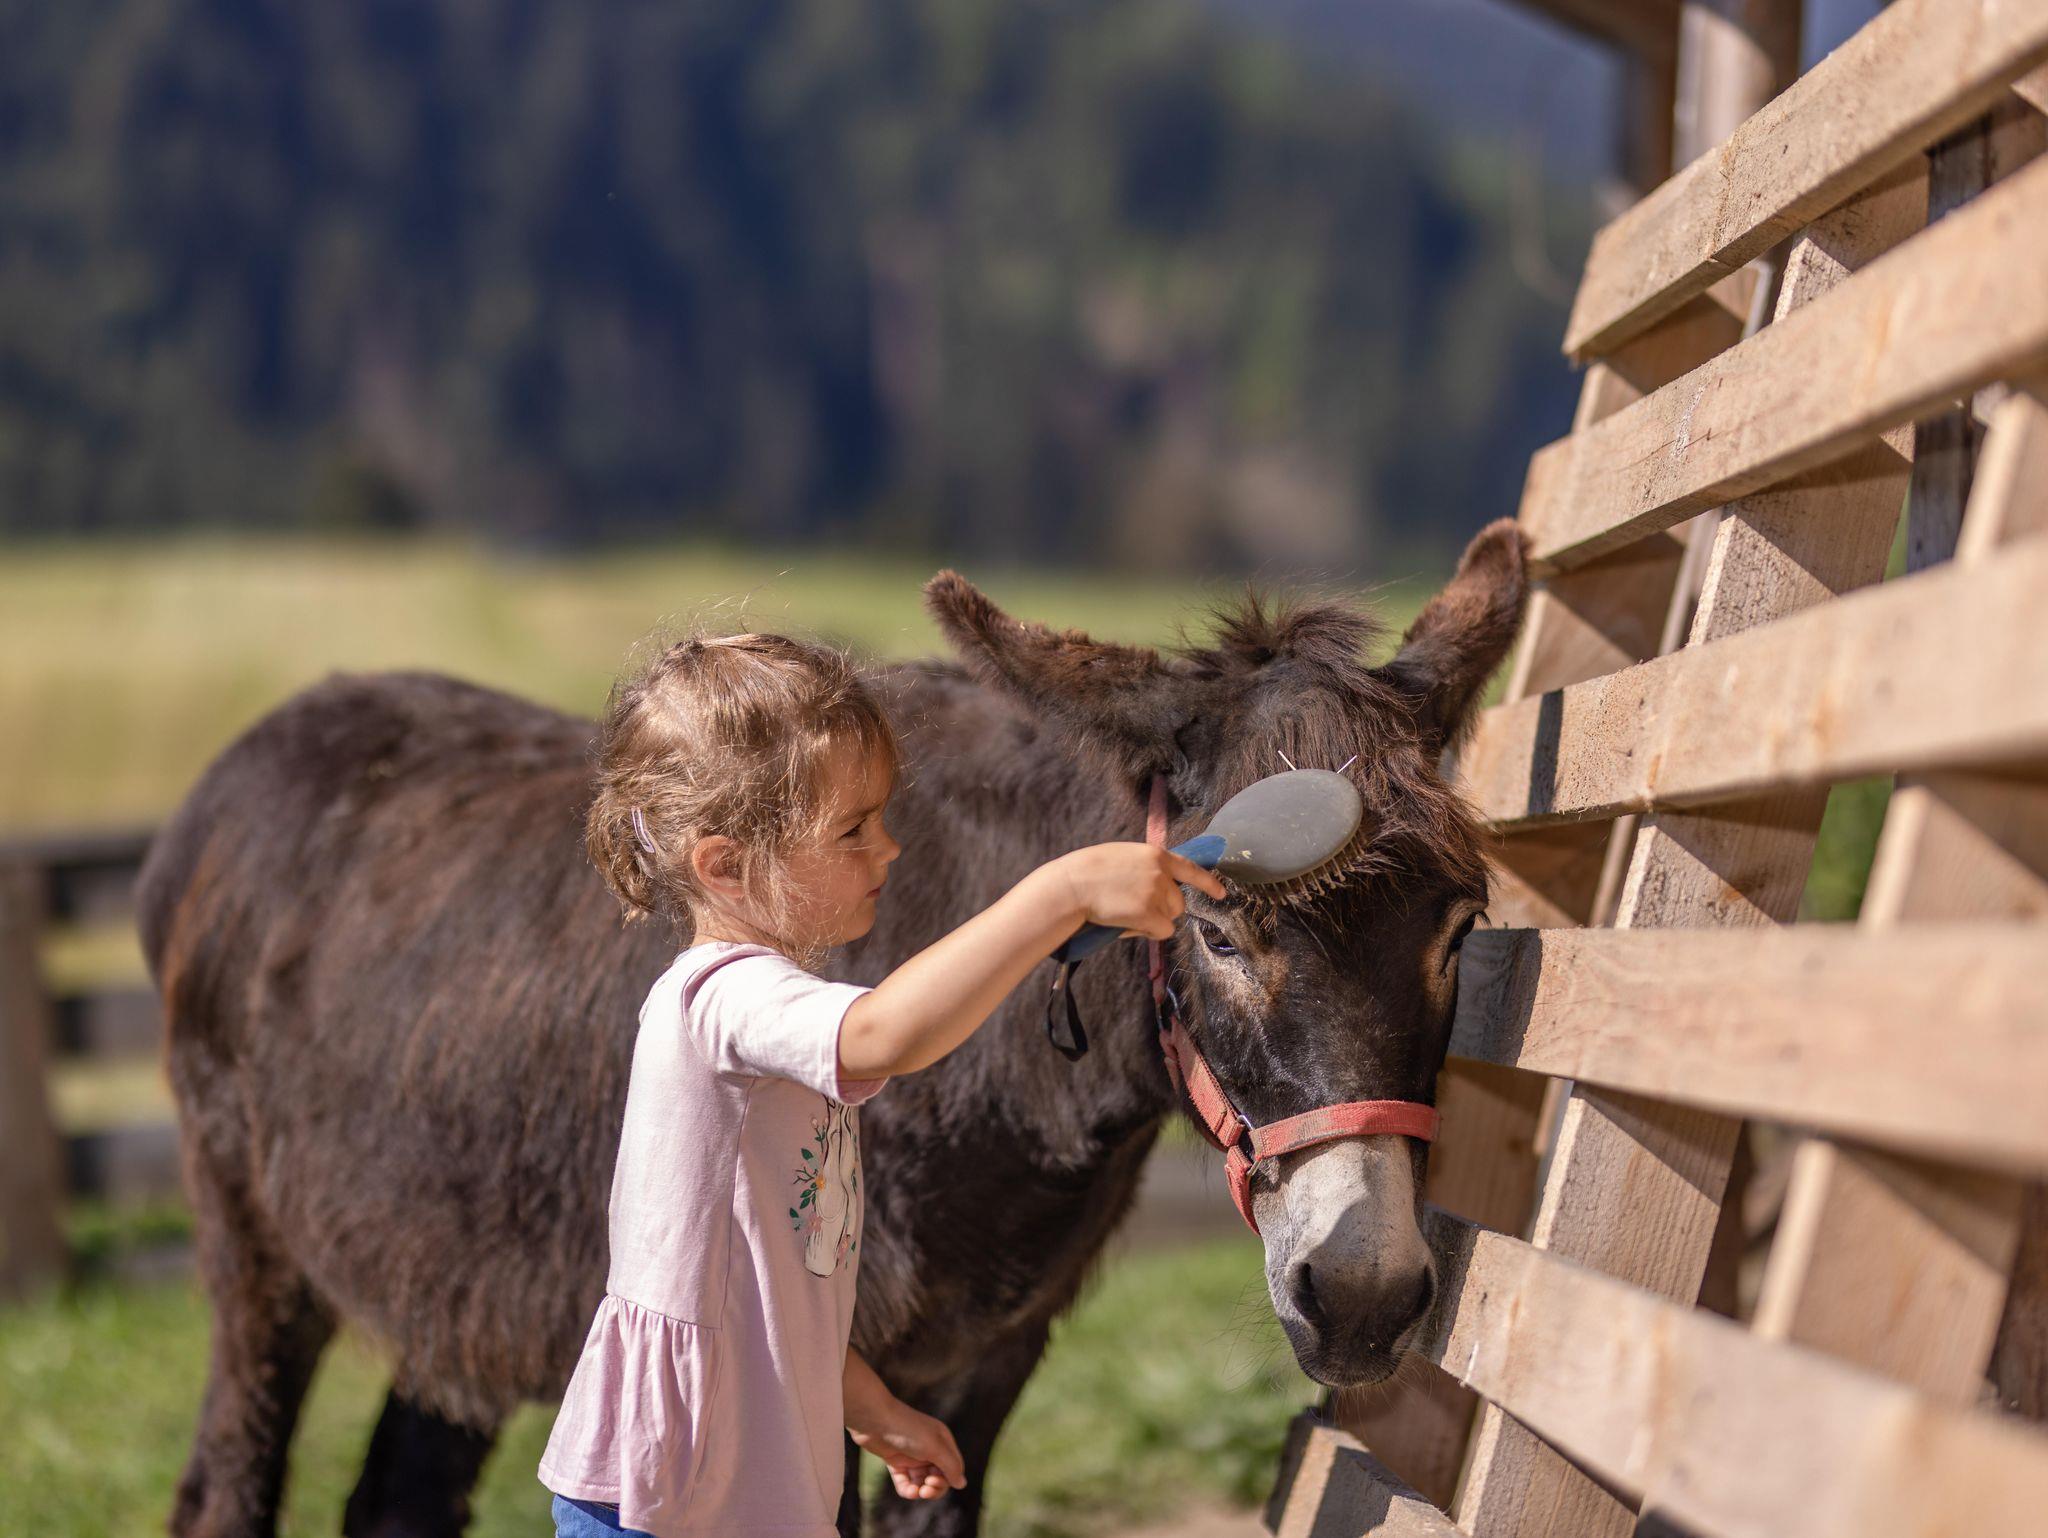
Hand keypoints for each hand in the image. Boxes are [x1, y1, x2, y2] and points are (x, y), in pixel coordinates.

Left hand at [847, 1403, 966, 1499]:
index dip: (948, 1479)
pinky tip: (907, 1491)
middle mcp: (929, 1449)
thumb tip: (962, 1484)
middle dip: (935, 1488)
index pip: (954, 1467)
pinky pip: (906, 1482)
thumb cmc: (907, 1429)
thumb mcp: (933, 1447)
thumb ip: (950, 1465)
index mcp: (942, 1441)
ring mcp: (912, 1456)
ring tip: (915, 1492)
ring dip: (921, 1490)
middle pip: (939, 1477)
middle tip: (926, 1490)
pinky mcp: (896, 1462)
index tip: (934, 1479)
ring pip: (922, 1482)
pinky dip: (908, 1489)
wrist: (873, 1420)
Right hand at [1052, 842, 1227, 940]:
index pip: (1190, 869)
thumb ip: (1145, 867)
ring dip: (1153, 920)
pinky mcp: (1149, 914)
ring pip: (1170, 917)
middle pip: (1178, 902)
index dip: (1207, 882)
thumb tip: (1160, 886)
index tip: (1221, 893)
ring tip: (1124, 912)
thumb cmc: (1089, 872)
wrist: (1072, 886)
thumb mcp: (1123, 857)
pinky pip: (1162, 931)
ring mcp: (1156, 893)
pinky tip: (1127, 924)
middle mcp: (1161, 873)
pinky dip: (1148, 932)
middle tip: (1134, 907)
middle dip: (1163, 909)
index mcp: (1156, 855)